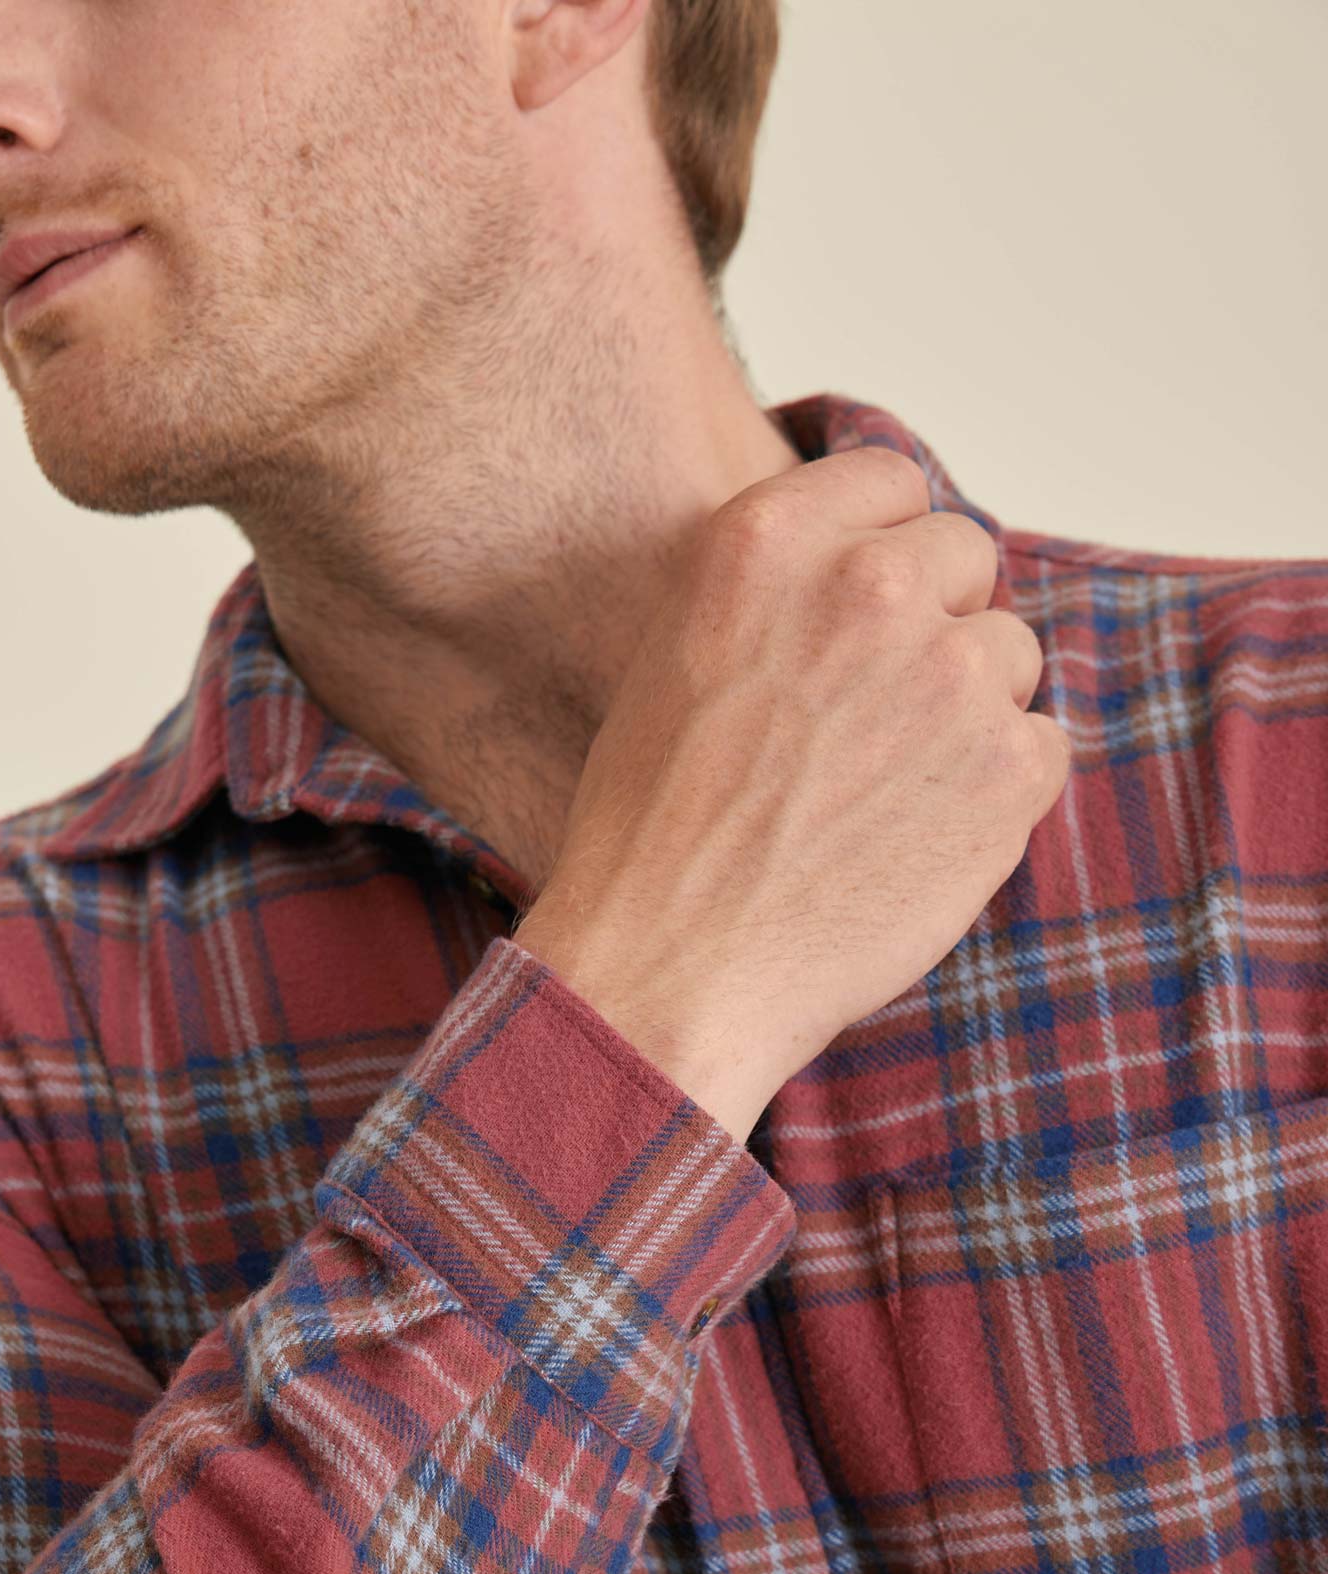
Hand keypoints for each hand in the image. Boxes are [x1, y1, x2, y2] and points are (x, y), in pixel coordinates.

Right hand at [512, 446, 1072, 1140]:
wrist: (669, 973)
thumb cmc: (652, 837)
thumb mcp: (677, 659)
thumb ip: (780, 593)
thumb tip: (874, 576)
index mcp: (770, 542)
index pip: (892, 480)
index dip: (885, 546)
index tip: (866, 610)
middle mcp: (868, 585)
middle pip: (963, 557)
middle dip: (932, 626)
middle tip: (870, 722)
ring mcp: (950, 674)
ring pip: (1008, 655)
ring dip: (966, 713)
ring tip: (881, 797)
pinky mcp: (1009, 768)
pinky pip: (1040, 748)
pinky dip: (996, 795)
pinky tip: (916, 843)